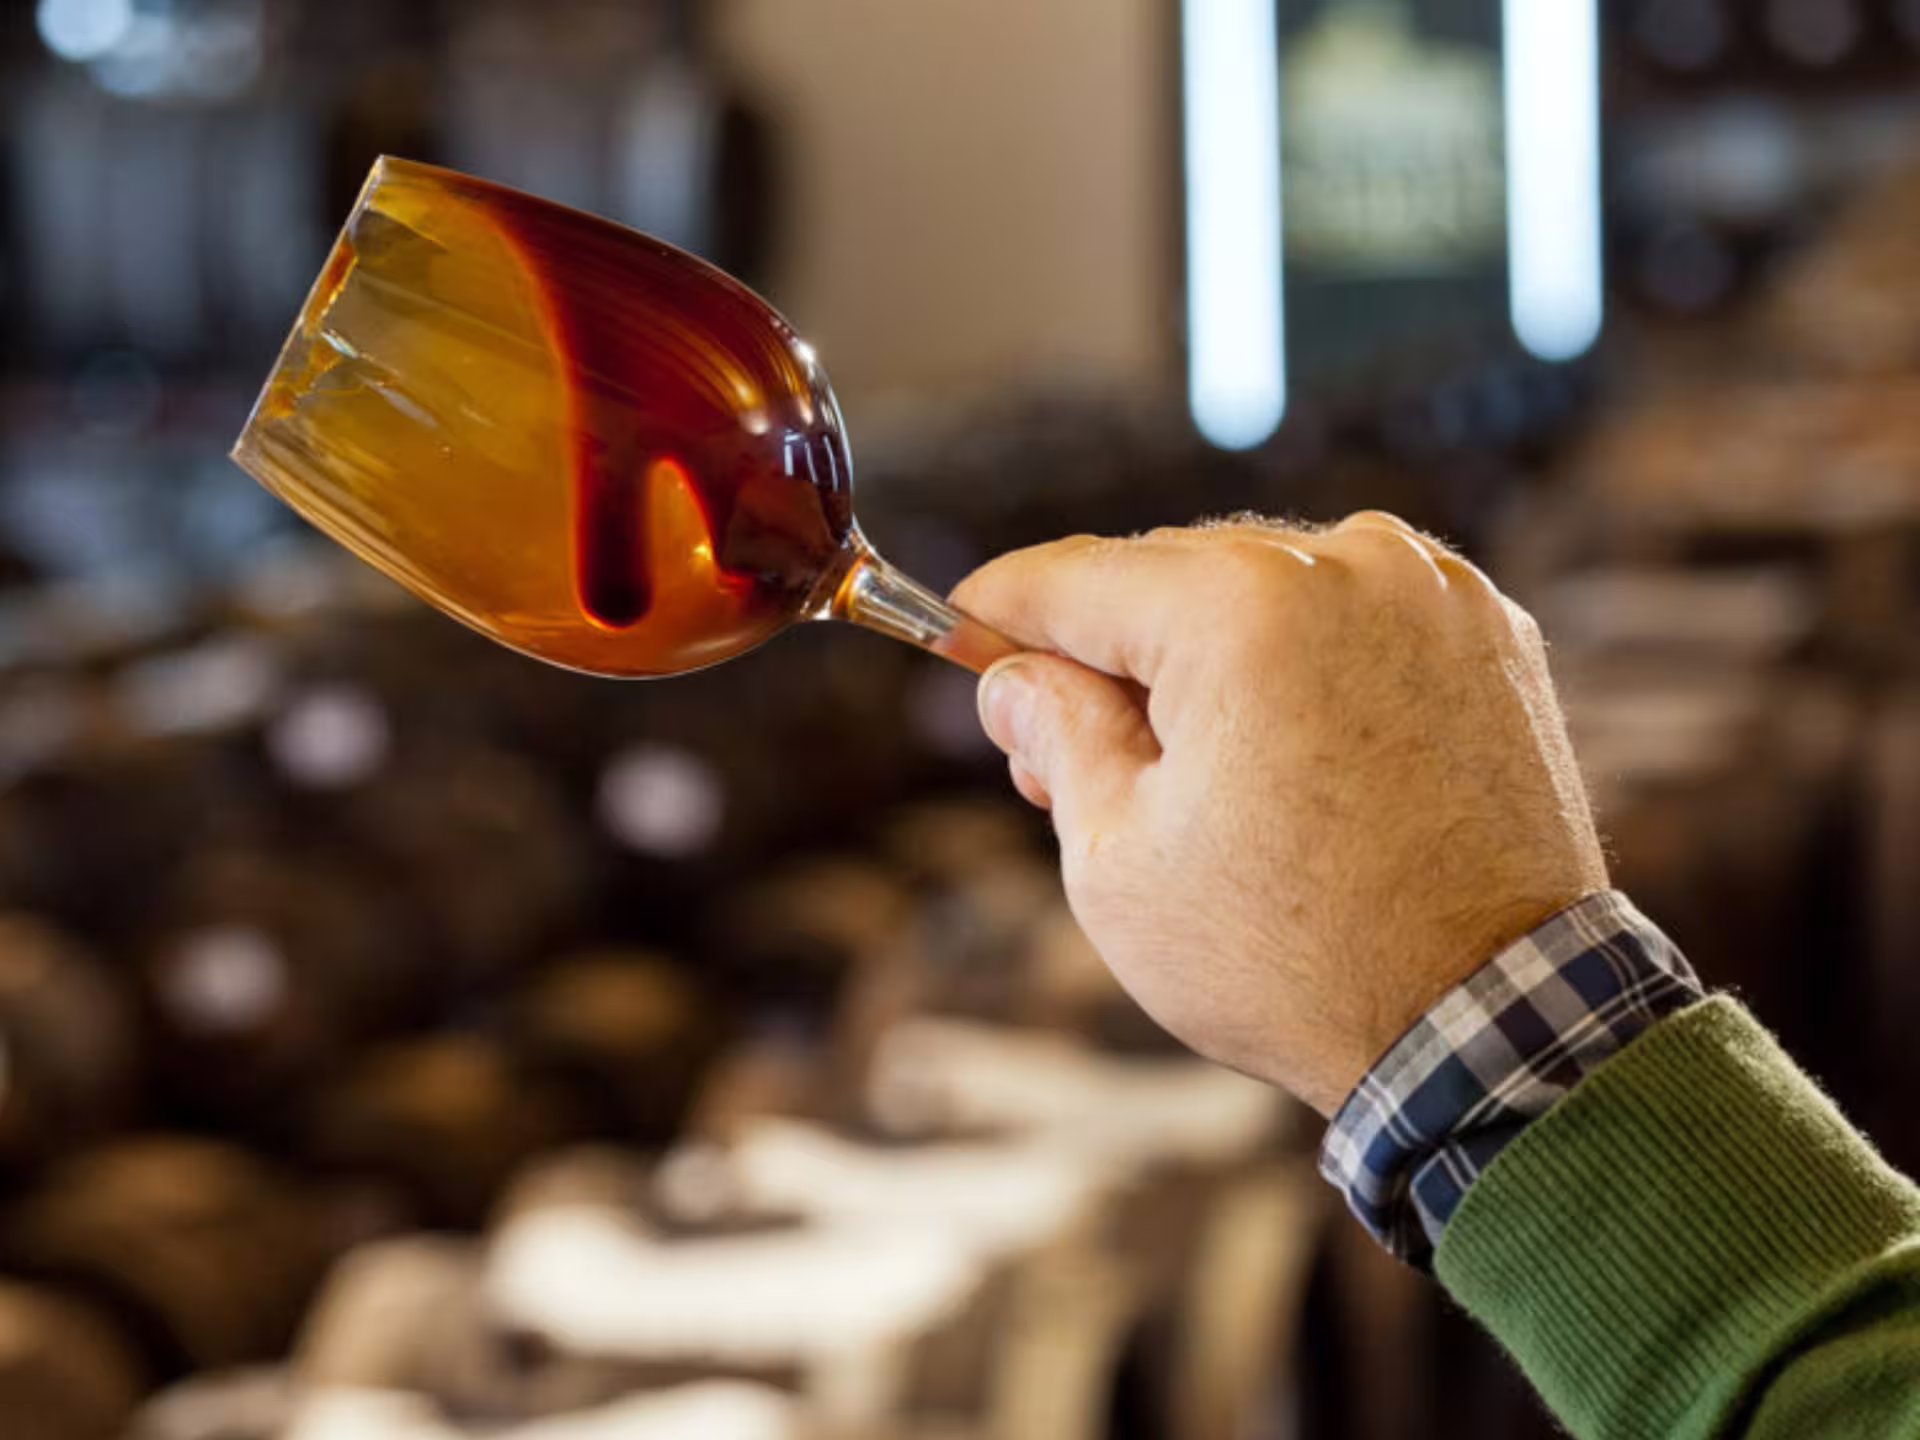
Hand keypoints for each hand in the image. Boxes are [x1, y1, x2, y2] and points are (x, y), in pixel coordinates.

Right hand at [950, 514, 1607, 1114]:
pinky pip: (1353, 616)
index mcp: (1238, 606)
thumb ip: (1054, 735)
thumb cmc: (1295, 957)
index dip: (998, 608)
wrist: (1491, 1024)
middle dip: (1102, 655)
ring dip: (1202, 656)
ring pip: (1262, 589)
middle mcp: (1345, 563)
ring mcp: (1433, 590)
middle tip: (1055, 754)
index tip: (959, 628)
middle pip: (1167, 578)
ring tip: (1176, 771)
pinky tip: (1277, 750)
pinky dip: (1299, 661)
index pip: (1074, 577)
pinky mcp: (1491, 632)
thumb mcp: (1118, 858)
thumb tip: (1016, 676)